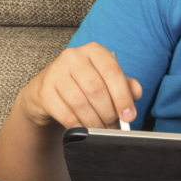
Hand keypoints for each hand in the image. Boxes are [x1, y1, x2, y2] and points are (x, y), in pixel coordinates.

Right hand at [17, 42, 140, 131]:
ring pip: (81, 103)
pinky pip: (66, 114)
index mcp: (94, 51)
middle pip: (96, 89)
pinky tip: (85, 129)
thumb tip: (136, 93)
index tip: (129, 116)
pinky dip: (80, 126)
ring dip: (95, 122)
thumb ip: (125, 85)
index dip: (123, 97)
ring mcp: (55, 73)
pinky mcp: (44, 91)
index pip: (112, 72)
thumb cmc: (83, 84)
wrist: (48, 91)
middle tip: (114, 126)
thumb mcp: (106, 81)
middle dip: (109, 113)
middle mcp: (73, 57)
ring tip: (102, 129)